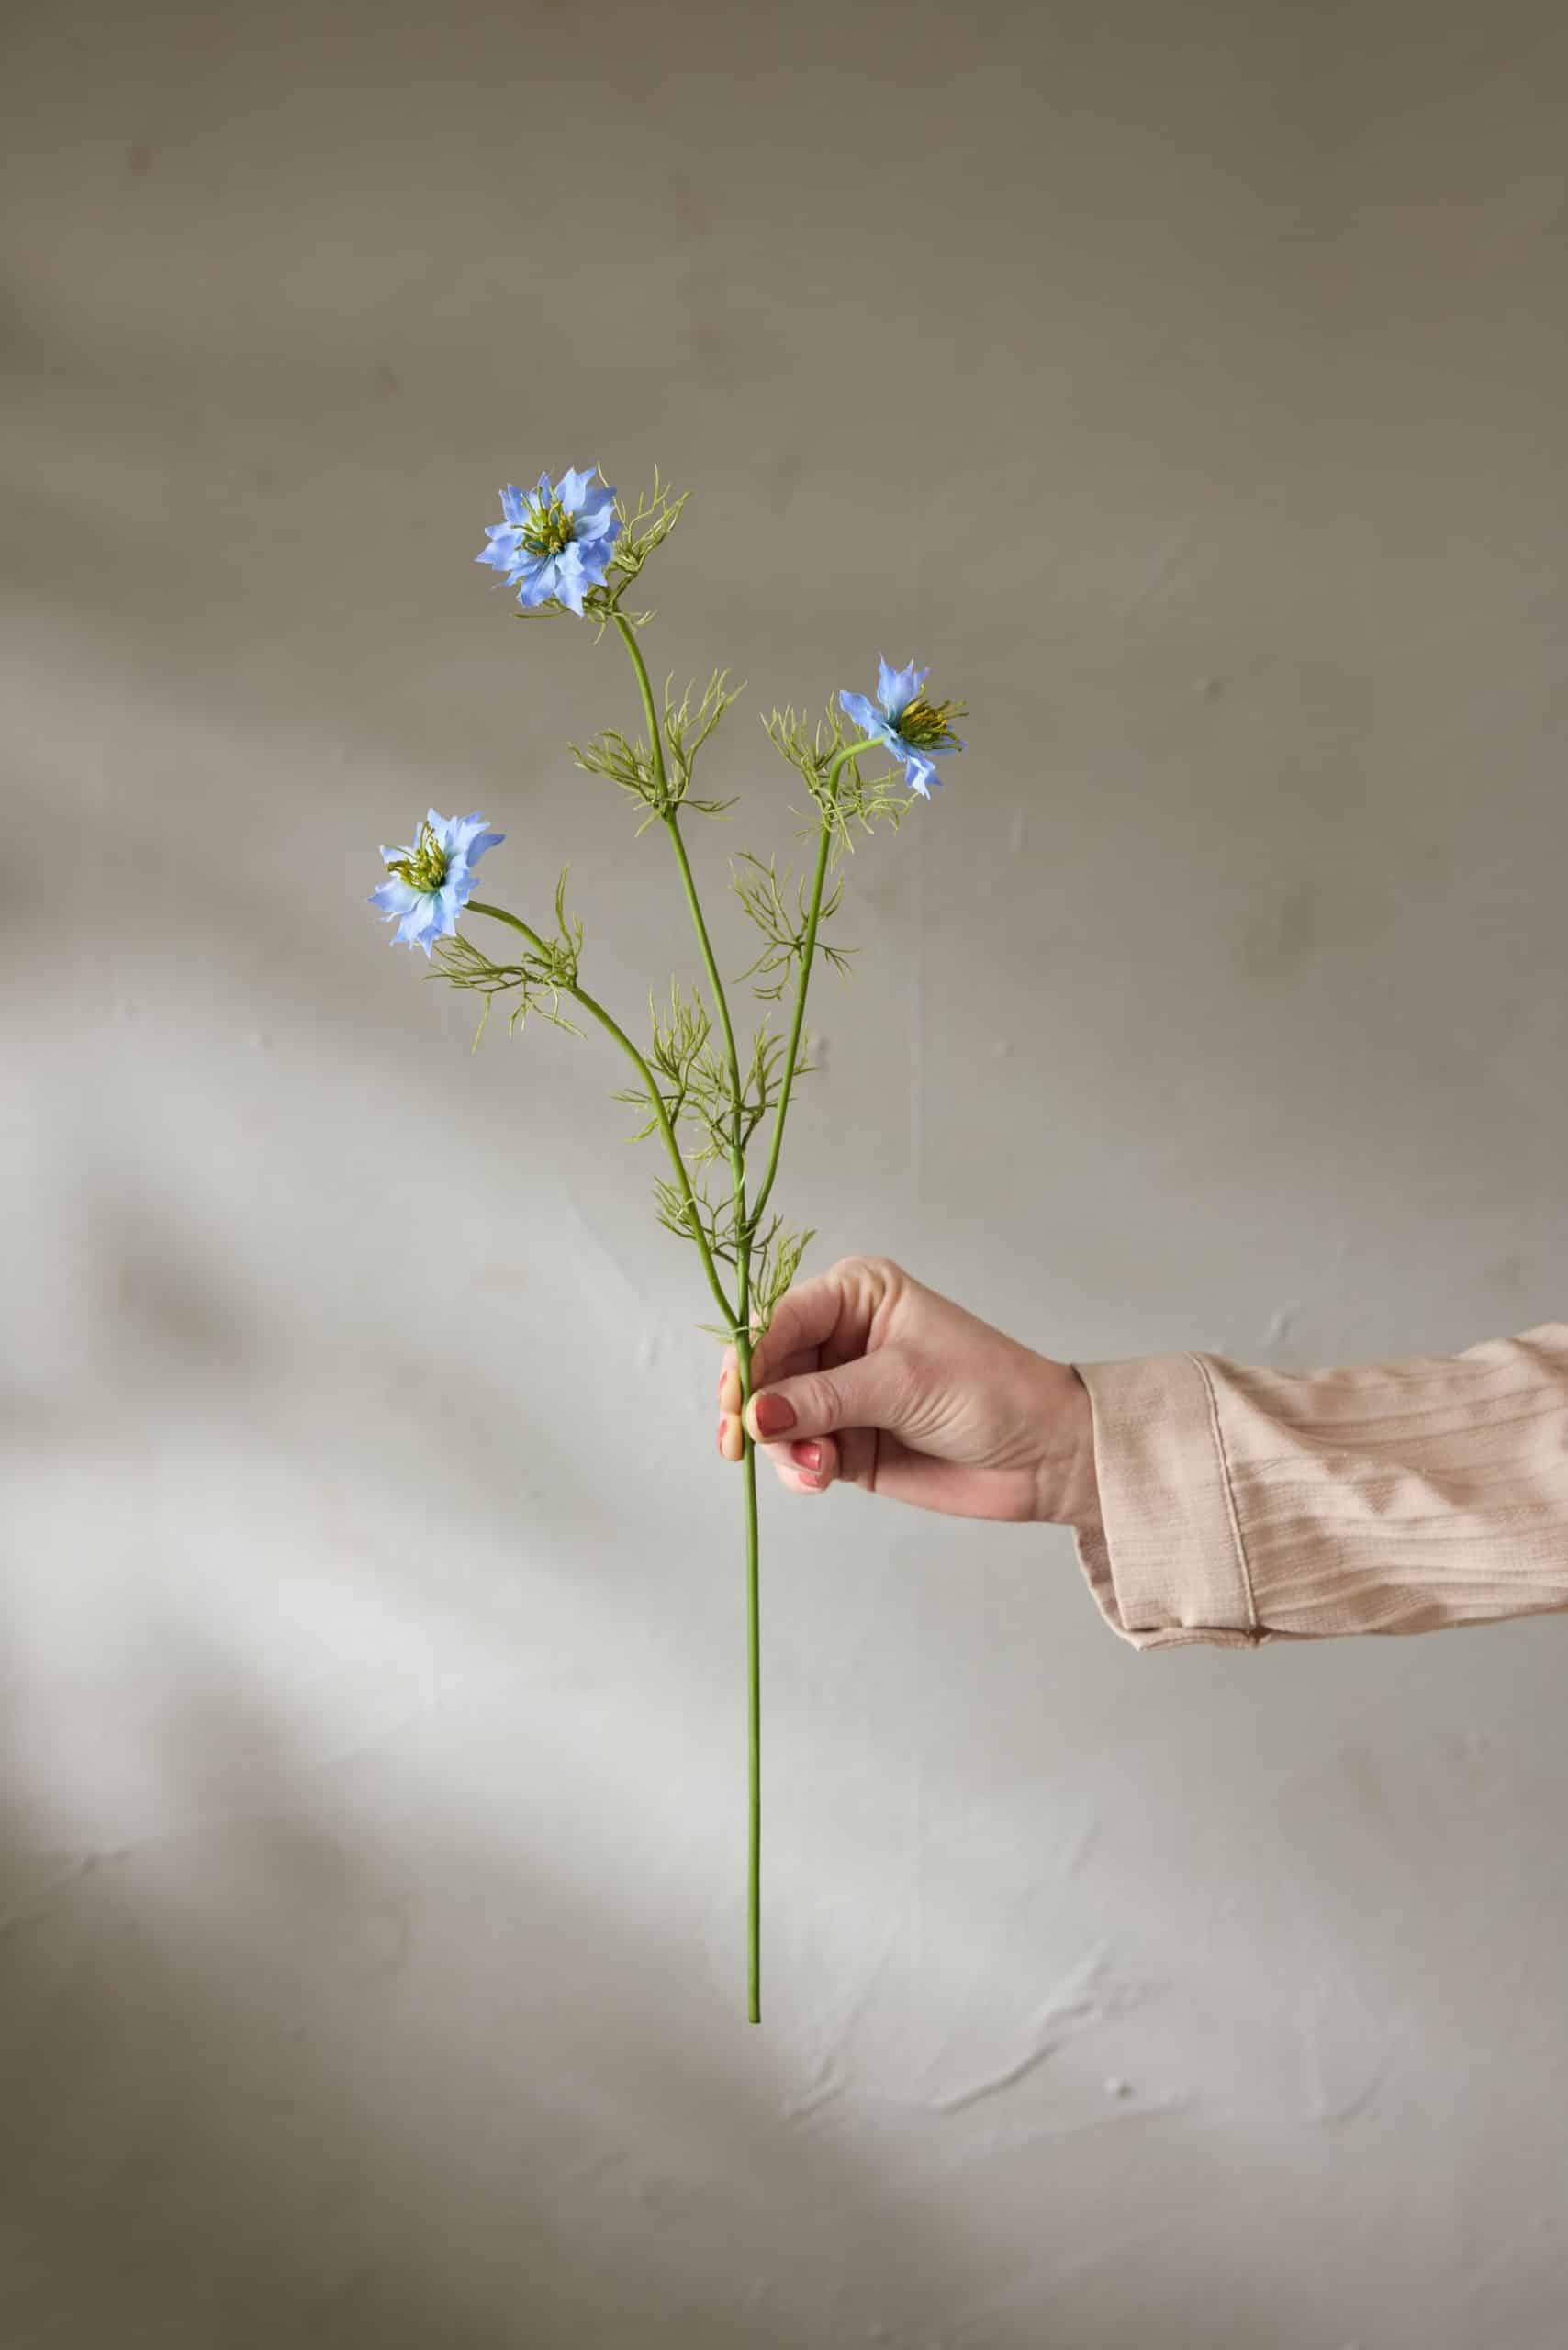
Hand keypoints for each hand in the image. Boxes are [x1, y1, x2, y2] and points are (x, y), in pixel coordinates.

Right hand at [716, 1255, 1098, 1526]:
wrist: (1043, 1456)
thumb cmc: (990, 1392)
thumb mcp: (903, 1383)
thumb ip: (824, 1398)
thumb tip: (756, 1414)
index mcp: (857, 1293)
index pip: (781, 1317)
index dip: (751, 1358)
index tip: (737, 1401)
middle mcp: (841, 1337)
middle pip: (766, 1369)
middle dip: (758, 1410)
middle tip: (745, 1444)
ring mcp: (841, 1391)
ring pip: (775, 1417)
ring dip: (783, 1448)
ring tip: (818, 1470)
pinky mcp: (845, 1440)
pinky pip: (796, 1453)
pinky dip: (798, 1469)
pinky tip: (821, 1477)